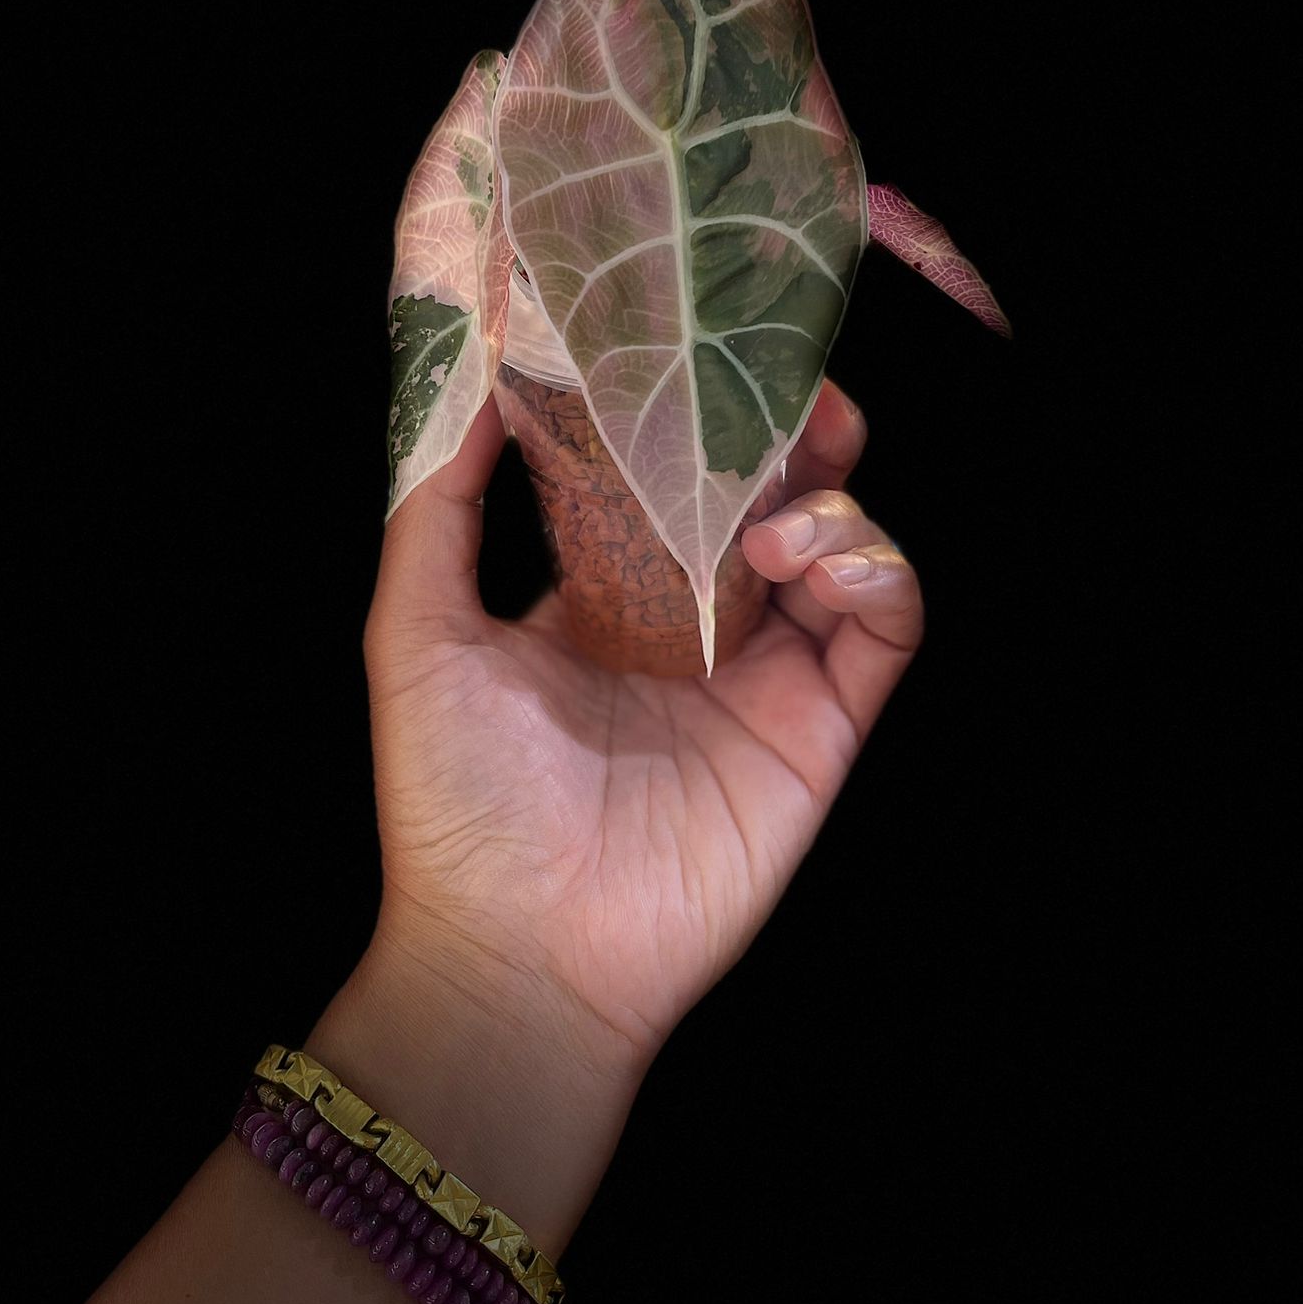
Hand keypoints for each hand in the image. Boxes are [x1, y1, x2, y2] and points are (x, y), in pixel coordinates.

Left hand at [360, 377, 922, 1087]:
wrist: (517, 948)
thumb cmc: (455, 799)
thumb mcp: (416, 631)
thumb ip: (436, 508)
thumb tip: (474, 390)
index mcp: (607, 595)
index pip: (675, 477)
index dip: (697, 416)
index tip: (697, 355)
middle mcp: (695, 625)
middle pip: (774, 499)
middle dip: (794, 437)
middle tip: (796, 393)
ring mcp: (764, 676)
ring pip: (843, 549)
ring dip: (833, 503)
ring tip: (780, 519)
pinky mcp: (820, 728)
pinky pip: (886, 628)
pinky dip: (878, 573)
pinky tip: (816, 562)